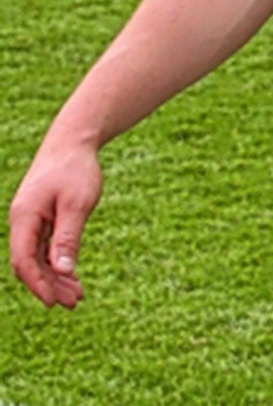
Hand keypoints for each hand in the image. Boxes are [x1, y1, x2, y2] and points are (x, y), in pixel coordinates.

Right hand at [9, 136, 101, 307]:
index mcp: (24, 218)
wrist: (73, 142)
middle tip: (74, 303)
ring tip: (78, 296)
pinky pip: (45, 247)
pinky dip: (58, 261)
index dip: (38, 284)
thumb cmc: (76, 169)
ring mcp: (30, 221)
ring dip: (56, 277)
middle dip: (50, 285)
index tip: (55, 302)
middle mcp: (22, 222)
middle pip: (31, 263)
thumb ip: (68, 237)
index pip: (24, 260)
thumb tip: (63, 271)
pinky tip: (72, 275)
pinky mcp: (41, 218)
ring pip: (39, 257)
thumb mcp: (77, 203)